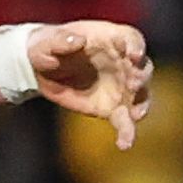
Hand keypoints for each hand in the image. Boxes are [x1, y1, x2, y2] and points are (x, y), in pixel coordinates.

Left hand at [28, 21, 154, 149]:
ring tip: (135, 115)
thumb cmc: (46, 47)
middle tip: (132, 84)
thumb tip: (78, 41)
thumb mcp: (46, 41)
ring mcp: (120, 86)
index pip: (131, 39)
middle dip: (141, 76)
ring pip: (141, 95)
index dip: (136, 46)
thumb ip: (60, 40)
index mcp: (110, 39)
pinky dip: (128, 132)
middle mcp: (122, 62)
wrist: (39, 70)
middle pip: (143, 68)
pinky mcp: (112, 108)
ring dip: (142, 103)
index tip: (134, 56)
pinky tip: (124, 143)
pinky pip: (125, 121)